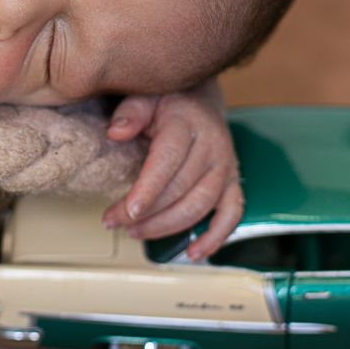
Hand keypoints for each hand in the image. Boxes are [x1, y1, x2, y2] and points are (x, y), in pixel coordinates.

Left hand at [102, 79, 242, 260]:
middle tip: (117, 222)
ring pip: (202, 205)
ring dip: (168, 227)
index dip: (148, 189)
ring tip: (138, 232)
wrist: (200, 98)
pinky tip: (195, 252)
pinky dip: (216, 236)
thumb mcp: (144, 96)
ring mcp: (225, 166)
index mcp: (187, 123)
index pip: (168, 161)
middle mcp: (212, 146)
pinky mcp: (233, 182)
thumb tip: (116, 131)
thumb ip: (129, 112)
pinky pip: (232, 214)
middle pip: (181, 189)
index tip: (127, 210)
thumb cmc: (167, 101)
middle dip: (147, 213)